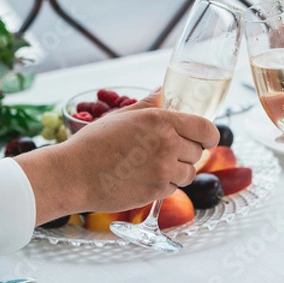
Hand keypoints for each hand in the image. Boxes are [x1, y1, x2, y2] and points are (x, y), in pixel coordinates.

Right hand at [17, 89, 219, 224]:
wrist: (74, 174)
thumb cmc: (95, 143)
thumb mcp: (125, 115)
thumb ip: (152, 103)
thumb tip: (165, 90)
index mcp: (162, 121)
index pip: (207, 129)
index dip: (209, 135)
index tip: (204, 138)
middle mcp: (168, 145)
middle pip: (198, 152)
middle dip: (186, 151)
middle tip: (164, 150)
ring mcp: (164, 171)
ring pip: (189, 172)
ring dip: (177, 170)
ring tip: (152, 165)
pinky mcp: (157, 192)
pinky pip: (174, 188)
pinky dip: (164, 185)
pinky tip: (143, 177)